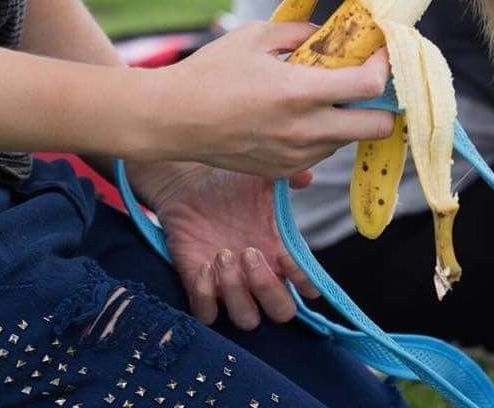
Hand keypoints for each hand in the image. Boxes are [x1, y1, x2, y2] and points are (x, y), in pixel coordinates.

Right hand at [137, 22, 392, 176]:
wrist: (172, 120)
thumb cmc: (210, 71)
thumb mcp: (255, 35)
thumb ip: (299, 32)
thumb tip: (329, 32)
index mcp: (299, 92)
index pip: (369, 86)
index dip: (384, 66)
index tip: (380, 52)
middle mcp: (305, 130)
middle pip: (378, 127)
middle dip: (384, 104)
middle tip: (368, 83)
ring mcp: (296, 156)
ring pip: (349, 140)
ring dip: (348, 118)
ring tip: (323, 95)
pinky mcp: (283, 172)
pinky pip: (321, 153)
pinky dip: (323, 134)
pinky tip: (299, 115)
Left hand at [140, 162, 319, 329]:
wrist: (188, 187)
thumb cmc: (229, 184)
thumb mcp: (261, 178)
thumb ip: (286, 175)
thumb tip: (306, 178)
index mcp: (279, 252)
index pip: (305, 284)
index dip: (304, 280)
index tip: (287, 258)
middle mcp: (259, 275)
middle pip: (281, 311)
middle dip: (267, 288)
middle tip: (249, 253)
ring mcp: (230, 286)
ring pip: (246, 317)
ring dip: (235, 290)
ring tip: (222, 253)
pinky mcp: (200, 288)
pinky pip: (207, 314)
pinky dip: (205, 296)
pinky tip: (203, 265)